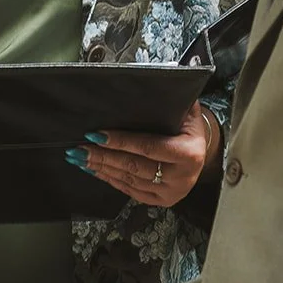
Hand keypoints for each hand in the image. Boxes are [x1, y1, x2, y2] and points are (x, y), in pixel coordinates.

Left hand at [69, 104, 212, 206]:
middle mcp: (181, 177)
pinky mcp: (162, 201)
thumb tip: (153, 81)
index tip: (96, 135)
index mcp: (188, 154)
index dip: (120, 141)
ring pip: (130, 180)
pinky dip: (111, 180)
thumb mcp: (188, 112)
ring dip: (103, 168)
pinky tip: (96, 170)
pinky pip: (131, 191)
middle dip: (103, 157)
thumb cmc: (189, 129)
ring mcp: (171, 192)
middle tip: (79, 149)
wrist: (203, 154)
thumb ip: (172, 100)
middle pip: (134, 167)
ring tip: (82, 158)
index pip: (148, 147)